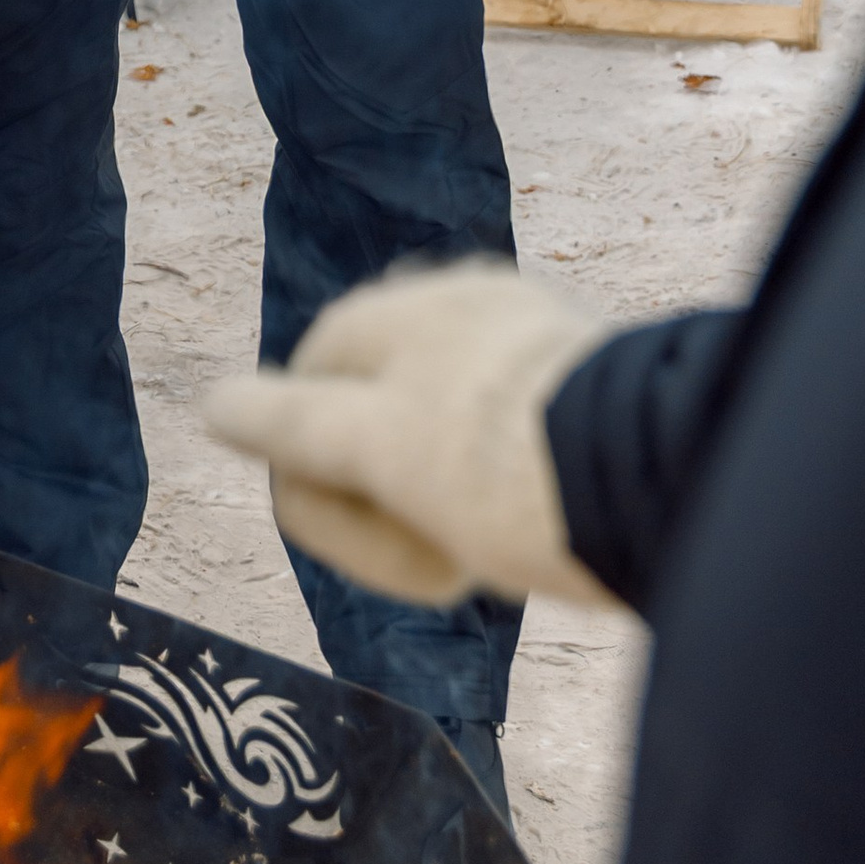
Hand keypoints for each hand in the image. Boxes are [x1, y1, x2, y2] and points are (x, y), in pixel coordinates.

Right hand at [203, 261, 612, 608]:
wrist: (652, 470)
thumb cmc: (492, 466)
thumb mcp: (369, 449)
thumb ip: (287, 424)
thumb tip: (212, 404)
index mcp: (383, 315)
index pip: (303, 407)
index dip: (326, 494)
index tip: (387, 551)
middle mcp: (444, 302)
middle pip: (373, 419)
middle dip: (392, 499)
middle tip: (446, 561)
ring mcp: (514, 330)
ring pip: (441, 431)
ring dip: (449, 498)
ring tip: (497, 545)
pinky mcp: (573, 365)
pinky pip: (507, 431)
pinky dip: (507, 481)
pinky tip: (539, 519)